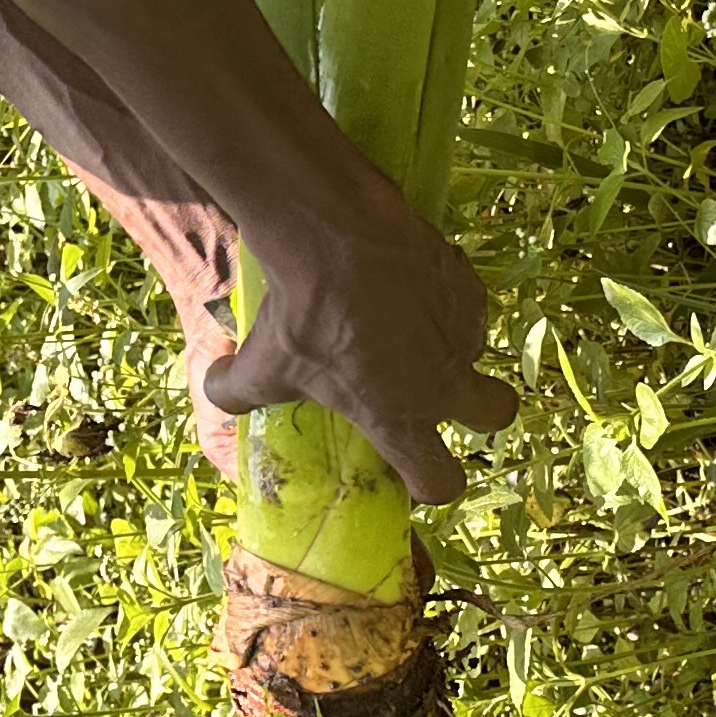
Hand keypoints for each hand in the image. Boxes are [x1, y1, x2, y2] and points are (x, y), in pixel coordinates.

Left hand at [201, 174, 517, 504]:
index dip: (429, 482)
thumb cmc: (302, 315)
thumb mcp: (259, 363)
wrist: (336, 234)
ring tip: (403, 323)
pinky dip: (441, 298)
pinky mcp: (466, 282)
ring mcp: (464, 329)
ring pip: (474, 348)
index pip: (440, 481)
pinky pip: (464, 300)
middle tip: (438, 391)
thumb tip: (219, 389)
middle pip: (497, 414)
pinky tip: (405, 284)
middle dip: (478, 410)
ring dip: (450, 344)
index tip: (411, 466)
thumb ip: (235, 392)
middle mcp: (446, 380)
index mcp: (401, 418)